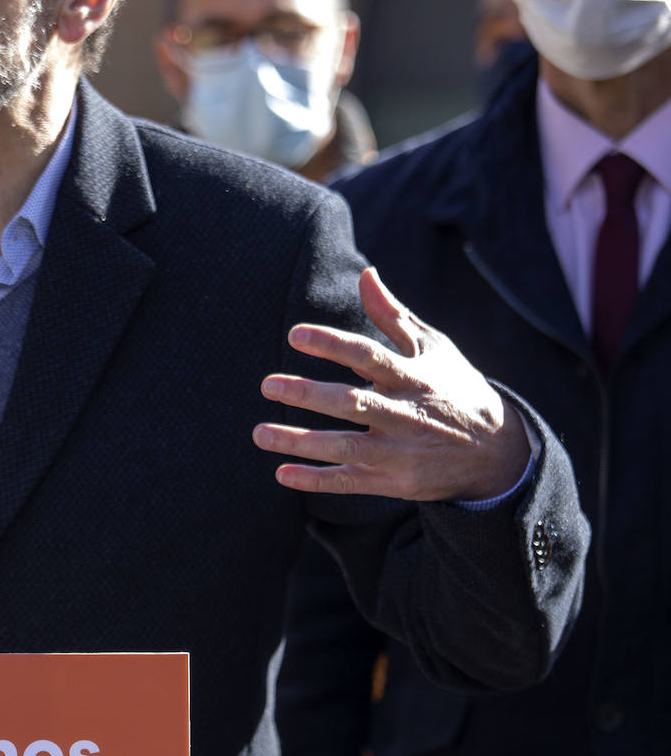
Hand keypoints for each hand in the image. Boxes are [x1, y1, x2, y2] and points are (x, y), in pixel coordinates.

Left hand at [252, 267, 528, 501]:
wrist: (498, 453)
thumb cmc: (455, 389)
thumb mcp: (433, 348)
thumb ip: (393, 314)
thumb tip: (365, 273)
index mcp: (412, 376)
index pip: (368, 355)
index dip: (332, 344)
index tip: (295, 334)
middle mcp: (405, 414)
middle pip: (352, 403)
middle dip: (308, 394)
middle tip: (267, 384)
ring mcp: (399, 451)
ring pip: (345, 447)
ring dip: (300, 442)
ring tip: (259, 432)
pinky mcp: (394, 481)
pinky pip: (350, 482)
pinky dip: (316, 480)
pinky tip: (282, 473)